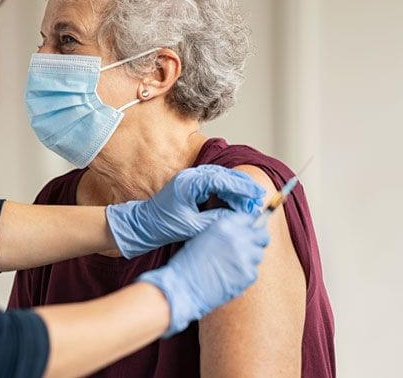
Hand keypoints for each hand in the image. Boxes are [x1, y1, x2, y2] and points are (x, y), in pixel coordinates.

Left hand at [105, 165, 265, 257]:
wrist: (143, 225)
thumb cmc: (163, 226)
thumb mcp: (192, 226)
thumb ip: (216, 220)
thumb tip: (239, 218)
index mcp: (189, 183)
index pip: (222, 180)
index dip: (242, 187)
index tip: (257, 195)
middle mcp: (190, 176)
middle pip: (224, 175)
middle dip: (243, 187)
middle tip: (259, 198)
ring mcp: (190, 179)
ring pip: (221, 178)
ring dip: (236, 189)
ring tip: (251, 201)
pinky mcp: (191, 185)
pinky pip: (214, 184)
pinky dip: (227, 191)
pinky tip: (236, 202)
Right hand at [137, 212, 269, 336]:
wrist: (183, 286)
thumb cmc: (189, 263)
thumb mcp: (204, 237)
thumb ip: (225, 232)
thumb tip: (244, 232)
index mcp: (225, 225)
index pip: (249, 219)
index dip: (250, 227)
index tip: (249, 232)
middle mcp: (237, 237)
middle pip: (262, 235)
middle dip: (258, 241)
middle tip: (250, 249)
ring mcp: (245, 256)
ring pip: (259, 254)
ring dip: (250, 259)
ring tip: (232, 266)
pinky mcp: (248, 274)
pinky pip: (254, 272)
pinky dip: (245, 275)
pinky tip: (230, 277)